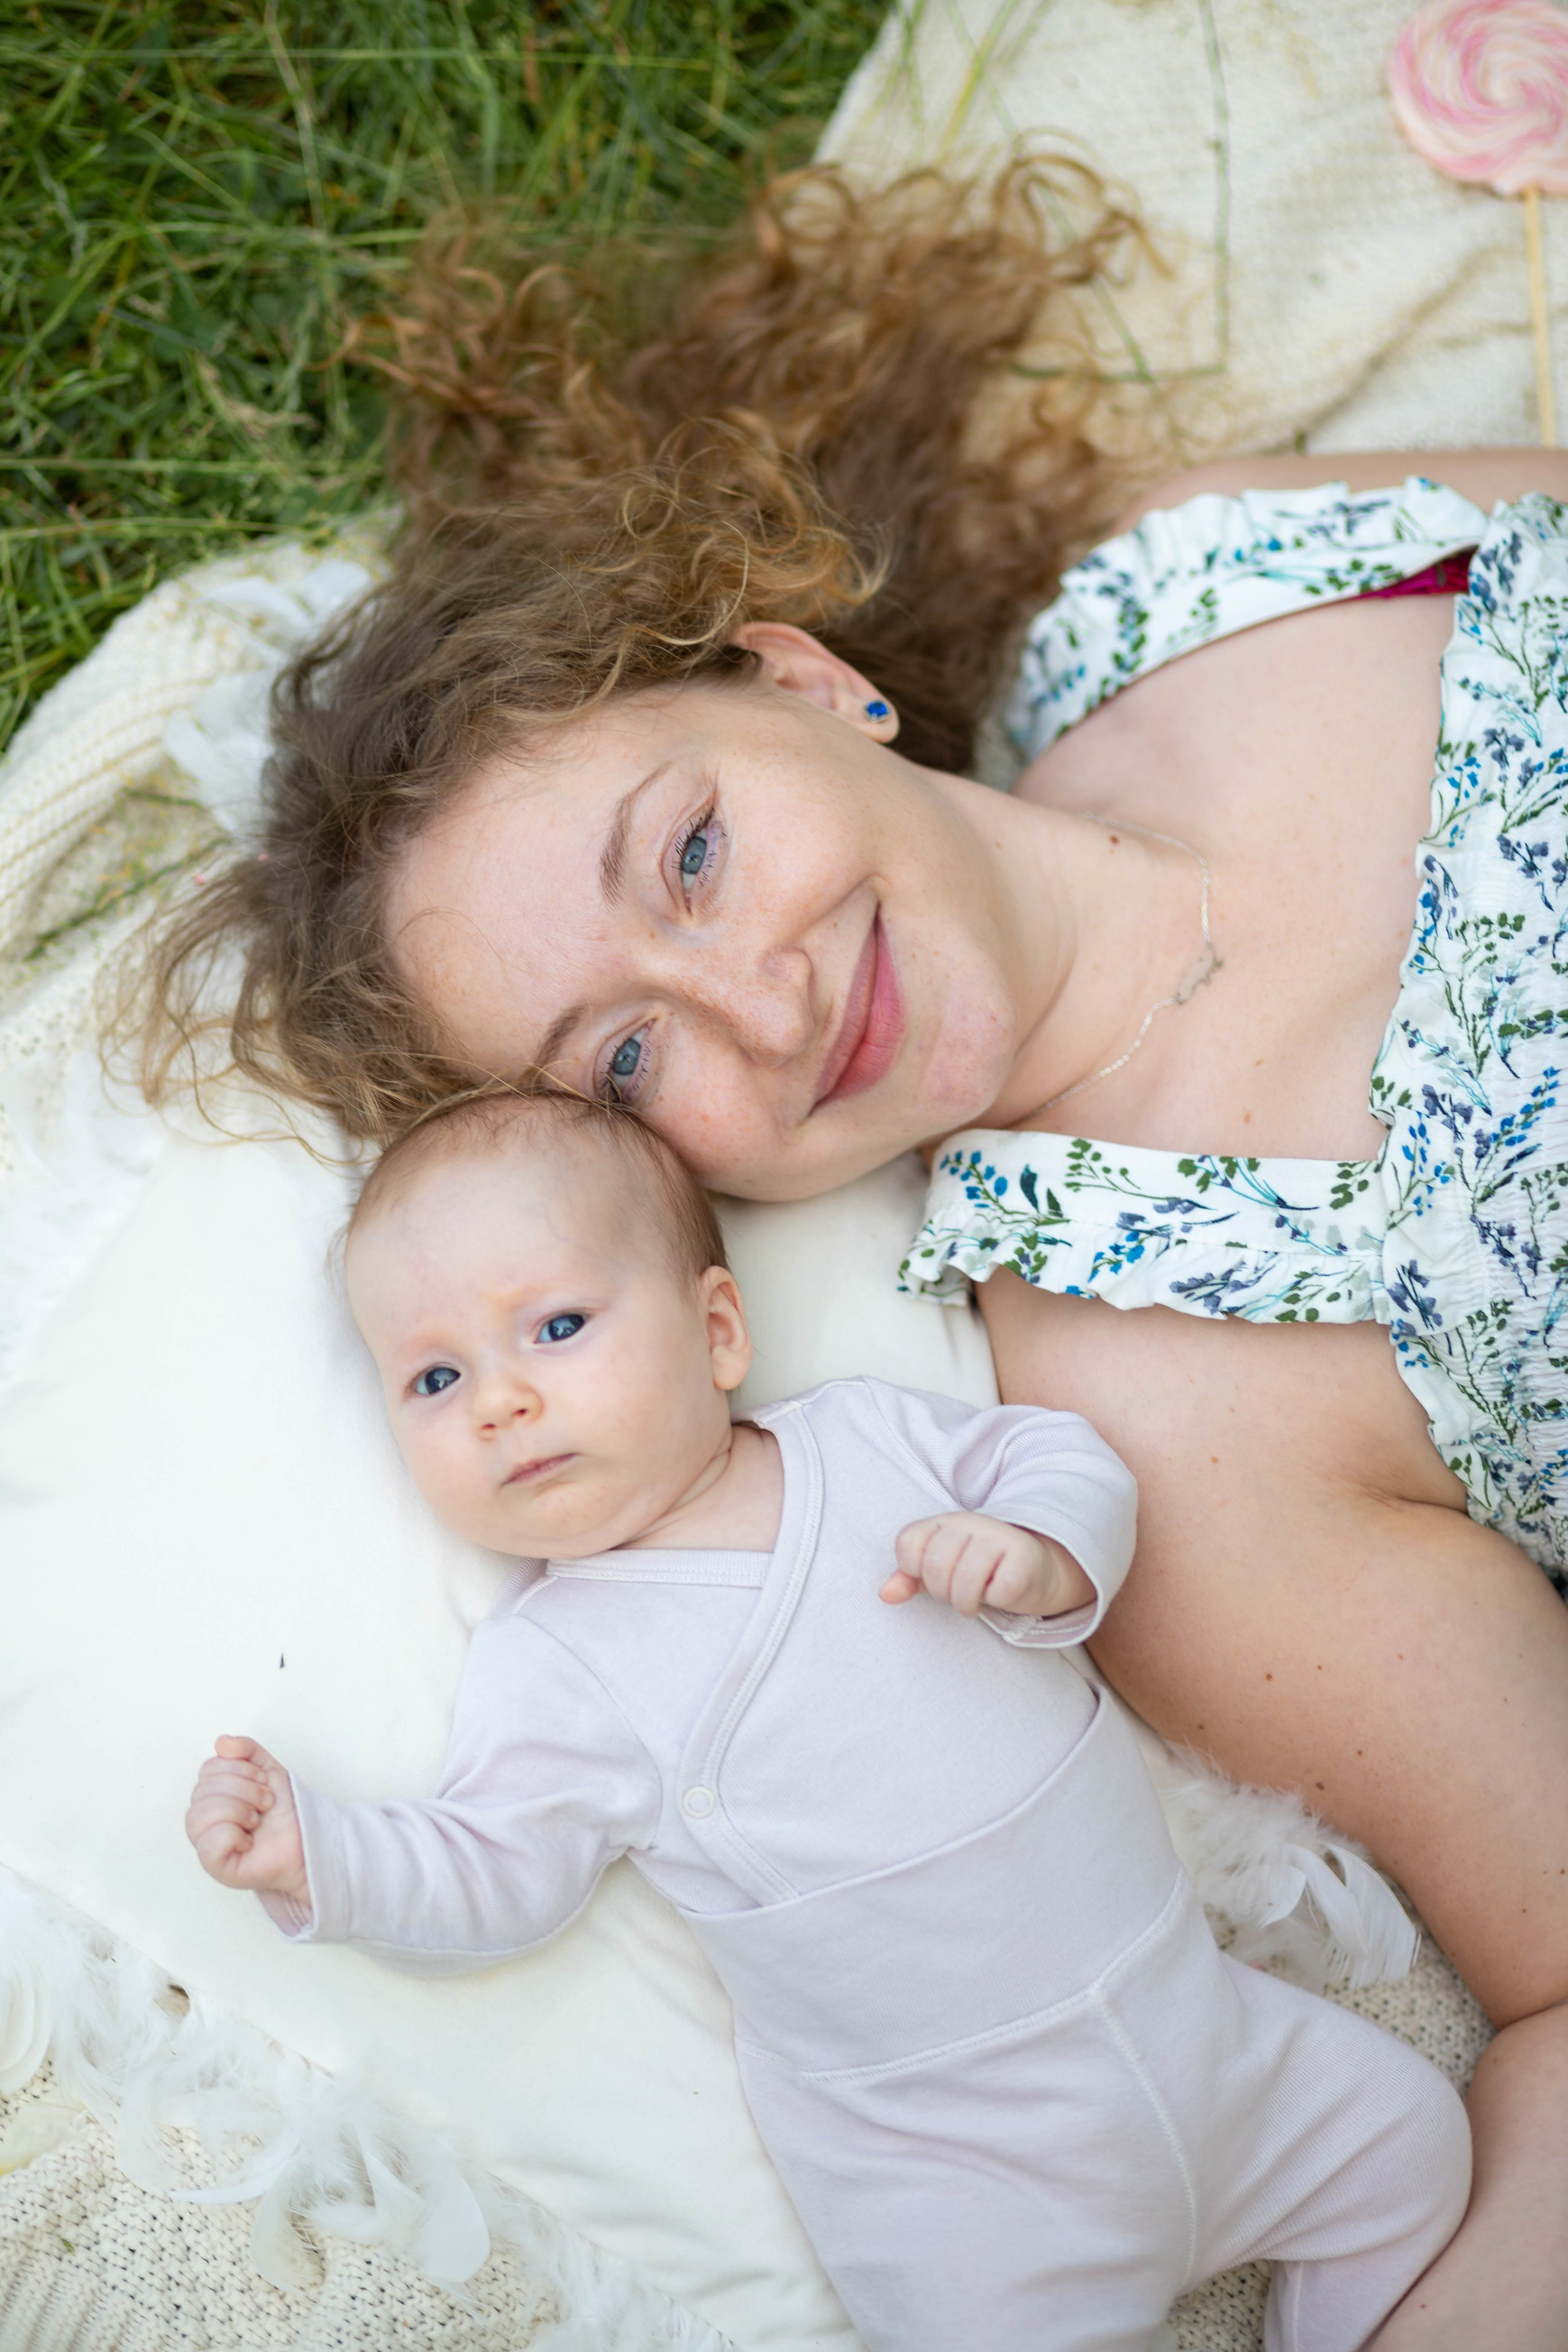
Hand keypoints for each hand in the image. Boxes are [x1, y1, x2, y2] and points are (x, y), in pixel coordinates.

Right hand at [186, 1735, 308, 1909]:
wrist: (308, 1838)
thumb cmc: (285, 1809)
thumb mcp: (268, 1770)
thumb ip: (246, 1750)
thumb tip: (221, 1742)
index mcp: (214, 1794)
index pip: (208, 1769)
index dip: (239, 1769)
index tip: (264, 1781)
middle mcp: (205, 1818)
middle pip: (202, 1790)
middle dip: (244, 1790)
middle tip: (266, 1802)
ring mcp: (207, 1843)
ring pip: (198, 1815)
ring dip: (238, 1810)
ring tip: (257, 1820)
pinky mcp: (216, 1866)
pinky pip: (208, 1844)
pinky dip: (232, 1836)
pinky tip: (248, 1841)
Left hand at [880, 1512, 1092, 1619]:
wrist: (1035, 1566)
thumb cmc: (980, 1569)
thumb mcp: (940, 1570)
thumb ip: (909, 1579)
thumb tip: (885, 1595)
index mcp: (943, 1521)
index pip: (908, 1543)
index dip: (913, 1570)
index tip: (930, 1576)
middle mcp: (970, 1522)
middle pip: (935, 1566)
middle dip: (941, 1591)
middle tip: (956, 1592)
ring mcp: (998, 1537)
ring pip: (965, 1582)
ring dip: (965, 1603)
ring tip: (973, 1600)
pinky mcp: (1024, 1558)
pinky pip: (998, 1592)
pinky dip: (995, 1601)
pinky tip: (1001, 1592)